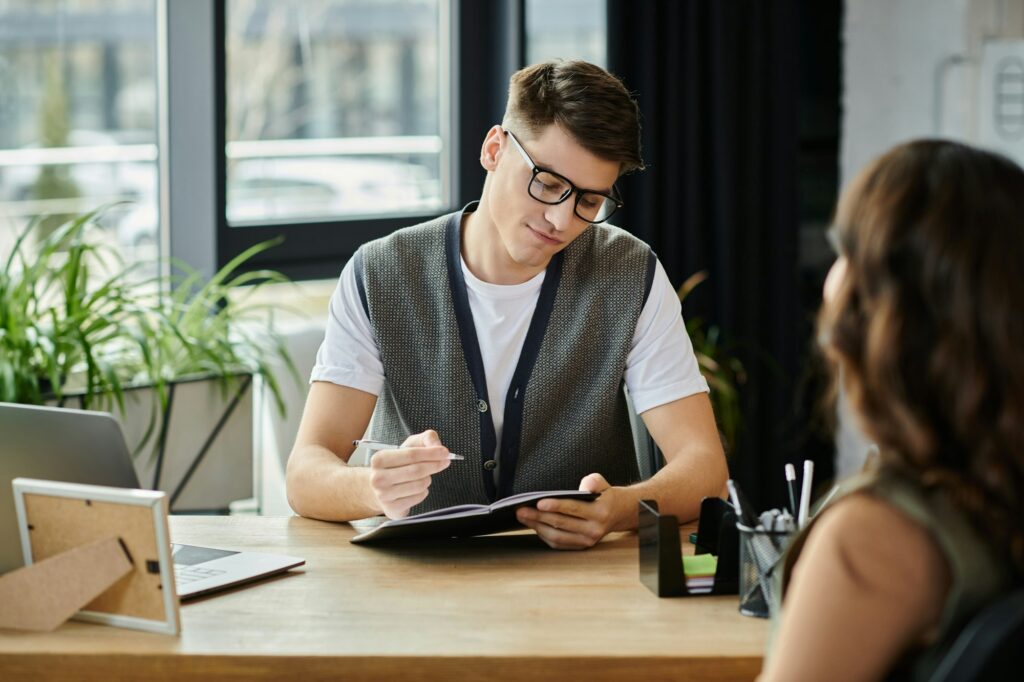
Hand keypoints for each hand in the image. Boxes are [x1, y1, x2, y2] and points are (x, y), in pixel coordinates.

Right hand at [367, 430, 451, 518]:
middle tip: (445, 462)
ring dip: (428, 479)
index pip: (411, 454)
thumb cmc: (398, 464)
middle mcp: (378, 478)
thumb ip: (426, 439)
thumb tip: (438, 446)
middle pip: (416, 470)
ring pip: (419, 485)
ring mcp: (384, 495)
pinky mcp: (392, 508)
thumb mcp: (409, 446)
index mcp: (379, 459)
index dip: (431, 453)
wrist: (381, 487)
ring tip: (425, 476)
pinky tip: (417, 488)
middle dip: (435, 465)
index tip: (445, 452)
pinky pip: (418, 497)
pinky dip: (423, 491)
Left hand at [515, 474, 632, 549]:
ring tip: (523, 517)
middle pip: (561, 523)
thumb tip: (584, 486)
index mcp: (600, 512)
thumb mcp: (602, 483)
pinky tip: (534, 525)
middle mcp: (594, 529)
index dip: (555, 506)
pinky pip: (559, 543)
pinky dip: (544, 535)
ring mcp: (587, 541)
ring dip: (537, 527)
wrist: (619, 514)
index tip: (539, 503)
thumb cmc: (605, 496)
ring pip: (557, 536)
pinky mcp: (581, 546)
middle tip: (521, 510)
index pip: (573, 509)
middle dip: (539, 517)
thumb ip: (594, 481)